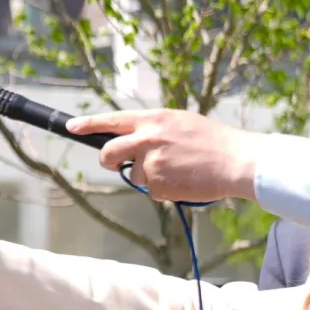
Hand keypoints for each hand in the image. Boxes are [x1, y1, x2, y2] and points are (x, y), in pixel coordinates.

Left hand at [65, 109, 261, 201]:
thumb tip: (130, 139)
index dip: (88, 124)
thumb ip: (154, 129)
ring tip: (178, 169)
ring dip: (150, 177)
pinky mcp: (158, 183)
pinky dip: (164, 189)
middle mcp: (147, 138)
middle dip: (109, 161)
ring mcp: (151, 162)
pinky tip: (184, 180)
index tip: (71, 126)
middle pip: (108, 153)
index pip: (112, 120)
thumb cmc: (212, 142)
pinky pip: (151, 190)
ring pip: (133, 175)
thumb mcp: (180, 123)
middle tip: (118, 164)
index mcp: (154, 119)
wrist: (238, 161)